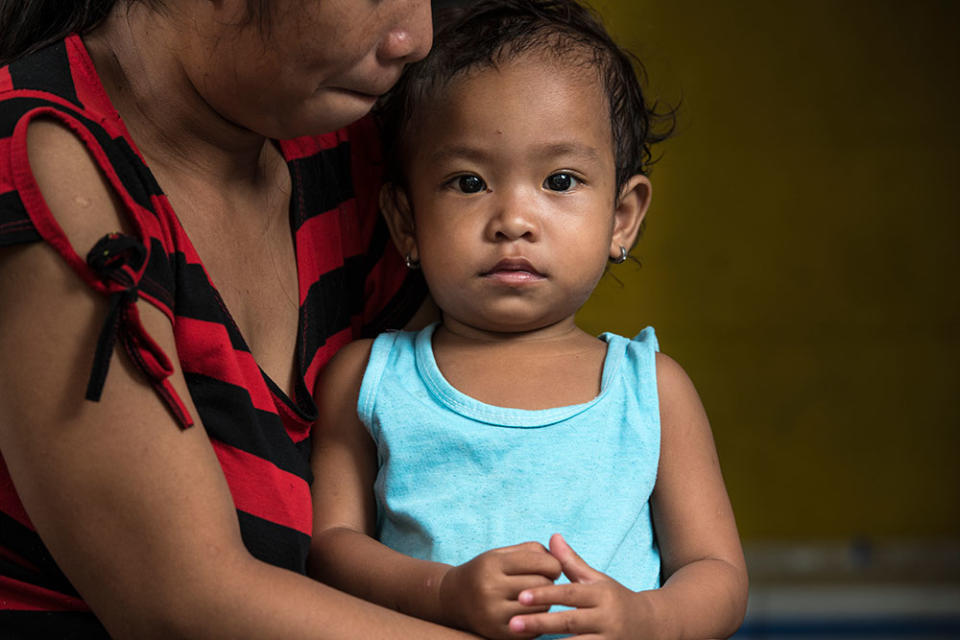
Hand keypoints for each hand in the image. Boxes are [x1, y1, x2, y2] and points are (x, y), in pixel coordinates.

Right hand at [438, 541, 562, 638]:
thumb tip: (561, 559)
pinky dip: (537, 619)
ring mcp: (493, 614)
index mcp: (492, 564)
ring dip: (545, 602)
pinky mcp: (498, 633)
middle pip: (543, 585)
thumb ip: (533, 550)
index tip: (552, 567)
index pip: (540, 562)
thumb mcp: (502, 553)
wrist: (453, 599)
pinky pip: (533, 627)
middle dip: (549, 582)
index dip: (554, 564)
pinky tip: (530, 611)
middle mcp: (490, 588)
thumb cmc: (486, 571)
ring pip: (541, 608)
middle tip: (543, 581)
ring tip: (535, 596)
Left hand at [508, 534, 656, 639]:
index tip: (520, 597)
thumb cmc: (616, 599)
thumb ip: (572, 562)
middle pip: (570, 622)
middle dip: (540, 623)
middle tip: (513, 624)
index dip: (545, 595)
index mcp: (601, 595)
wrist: (651, 626)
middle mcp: (606, 618)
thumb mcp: (597, 580)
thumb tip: (552, 537)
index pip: (569, 594)